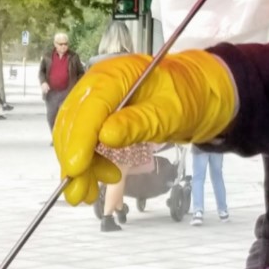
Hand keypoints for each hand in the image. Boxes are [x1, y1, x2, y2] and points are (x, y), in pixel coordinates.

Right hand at [52, 53, 237, 205]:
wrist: (195, 95)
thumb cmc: (186, 98)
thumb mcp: (169, 112)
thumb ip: (138, 123)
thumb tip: (106, 136)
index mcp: (115, 75)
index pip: (89, 108)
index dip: (79, 140)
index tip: (76, 169)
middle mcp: (97, 85)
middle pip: (73, 123)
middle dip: (74, 160)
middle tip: (82, 192)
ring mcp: (94, 101)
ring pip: (73, 136)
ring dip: (78, 167)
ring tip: (90, 193)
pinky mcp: (96, 117)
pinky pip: (82, 142)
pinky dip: (85, 164)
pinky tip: (94, 181)